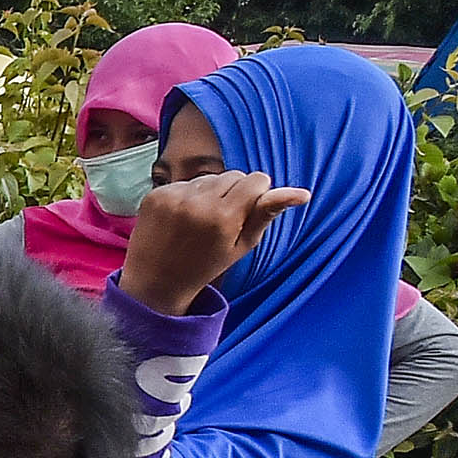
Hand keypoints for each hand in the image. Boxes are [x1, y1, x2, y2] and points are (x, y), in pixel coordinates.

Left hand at [115, 171, 310, 315]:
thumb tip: (302, 193)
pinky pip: (185, 182)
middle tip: (224, 219)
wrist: (155, 282)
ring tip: (201, 221)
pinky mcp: (155, 194)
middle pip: (234, 175)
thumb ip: (267, 214)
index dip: (257, 193)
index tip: (248, 210)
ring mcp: (173, 197)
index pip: (257, 179)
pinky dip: (188, 196)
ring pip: (209, 177)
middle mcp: (197, 203)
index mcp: (223, 217)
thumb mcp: (242, 245)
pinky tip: (182, 219)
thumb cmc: (205, 265)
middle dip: (235, 192)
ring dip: (211, 193)